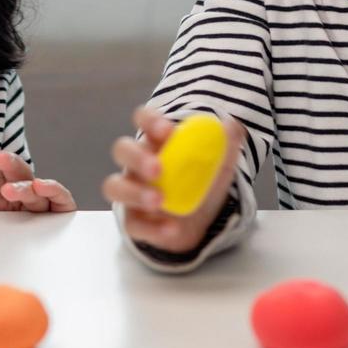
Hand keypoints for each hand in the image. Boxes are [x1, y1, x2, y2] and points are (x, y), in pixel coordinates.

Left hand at [0, 150, 76, 212]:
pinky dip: (54, 190)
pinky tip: (40, 185)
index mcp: (0, 195)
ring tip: (8, 188)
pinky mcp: (58, 217)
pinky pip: (61, 200)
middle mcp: (21, 199)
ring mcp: (40, 207)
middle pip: (18, 176)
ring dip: (23, 182)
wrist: (1, 287)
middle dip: (7, 166)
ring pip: (36, 187)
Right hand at [102, 105, 244, 252]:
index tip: (167, 131)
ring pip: (115, 186)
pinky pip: (133, 224)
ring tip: (158, 201)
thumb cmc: (201, 180)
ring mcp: (130, 191)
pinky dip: (151, 228)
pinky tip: (172, 229)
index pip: (144, 119)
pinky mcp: (133, 220)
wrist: (201, 219)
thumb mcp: (219, 162)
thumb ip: (225, 144)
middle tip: (157, 168)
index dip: (150, 120)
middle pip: (122, 149)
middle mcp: (137, 163)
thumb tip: (232, 126)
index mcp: (156, 141)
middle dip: (137, 156)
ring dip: (135, 192)